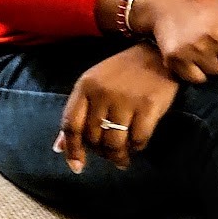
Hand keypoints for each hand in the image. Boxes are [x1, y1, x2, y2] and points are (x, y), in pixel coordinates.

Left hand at [56, 43, 177, 172]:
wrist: (158, 52)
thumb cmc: (124, 71)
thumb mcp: (95, 84)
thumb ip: (78, 113)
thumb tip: (59, 148)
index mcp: (85, 86)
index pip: (71, 125)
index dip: (72, 149)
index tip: (78, 166)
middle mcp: (102, 93)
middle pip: (94, 137)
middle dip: (101, 153)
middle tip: (109, 156)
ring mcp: (126, 99)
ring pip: (115, 142)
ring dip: (118, 156)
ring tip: (122, 159)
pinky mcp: (148, 105)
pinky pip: (138, 138)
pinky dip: (137, 147)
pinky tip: (138, 146)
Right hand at [132, 0, 217, 82]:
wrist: (168, 3)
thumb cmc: (213, 11)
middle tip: (217, 44)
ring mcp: (197, 47)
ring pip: (217, 77)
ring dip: (212, 68)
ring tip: (204, 48)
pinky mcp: (177, 58)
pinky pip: (197, 81)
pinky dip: (195, 73)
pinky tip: (191, 56)